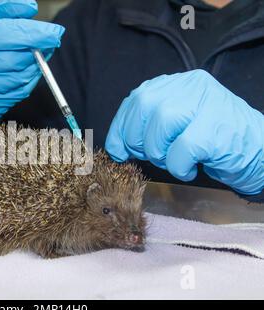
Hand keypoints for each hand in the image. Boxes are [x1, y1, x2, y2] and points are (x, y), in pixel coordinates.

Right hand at [0, 0, 64, 119]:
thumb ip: (7, 10)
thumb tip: (32, 7)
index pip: (6, 36)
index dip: (34, 35)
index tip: (55, 33)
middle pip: (14, 61)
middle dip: (37, 53)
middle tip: (49, 44)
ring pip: (17, 81)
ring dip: (34, 70)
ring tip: (36, 58)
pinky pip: (13, 97)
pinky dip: (24, 84)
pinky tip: (23, 74)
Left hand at [105, 69, 263, 194]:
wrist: (261, 153)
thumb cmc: (216, 142)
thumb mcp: (180, 124)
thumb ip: (151, 125)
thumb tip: (118, 145)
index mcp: (179, 83)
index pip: (137, 98)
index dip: (121, 127)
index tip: (118, 148)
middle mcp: (192, 86)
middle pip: (144, 106)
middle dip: (137, 139)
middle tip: (151, 156)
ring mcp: (207, 103)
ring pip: (161, 124)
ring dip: (159, 153)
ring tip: (174, 161)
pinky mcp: (216, 127)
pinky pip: (181, 149)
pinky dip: (178, 166)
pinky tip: (190, 168)